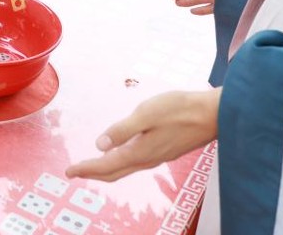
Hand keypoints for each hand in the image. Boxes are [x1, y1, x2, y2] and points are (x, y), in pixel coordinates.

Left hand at [65, 89, 220, 181]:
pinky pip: (136, 162)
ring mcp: (158, 156)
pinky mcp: (165, 150)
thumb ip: (123, 129)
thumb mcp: (147, 114)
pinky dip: (120, 162)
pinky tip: (120, 153)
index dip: (86, 169)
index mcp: (139, 152)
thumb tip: (100, 145)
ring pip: (125, 168)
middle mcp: (147, 159)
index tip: (69, 172)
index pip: (106, 165)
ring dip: (106, 168)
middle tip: (75, 172)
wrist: (213, 115)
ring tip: (92, 165)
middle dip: (92, 173)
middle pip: (114, 172)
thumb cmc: (180, 110)